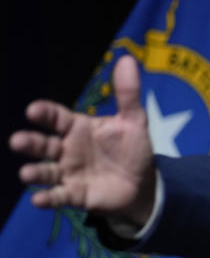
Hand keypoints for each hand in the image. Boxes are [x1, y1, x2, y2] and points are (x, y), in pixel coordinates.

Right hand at [9, 55, 156, 225]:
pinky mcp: (75, 195)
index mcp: (78, 129)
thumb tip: (127, 59)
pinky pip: (58, 197)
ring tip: (27, 173)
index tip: (34, 110)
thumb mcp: (134, 121)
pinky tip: (40, 199)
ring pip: (45, 171)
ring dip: (34, 172)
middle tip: (18, 141)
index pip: (56, 118)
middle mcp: (67, 150)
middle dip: (30, 143)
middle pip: (43, 144)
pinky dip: (48, 198)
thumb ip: (128, 94)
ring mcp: (68, 173)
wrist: (143, 185)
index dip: (45, 114)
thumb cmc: (132, 150)